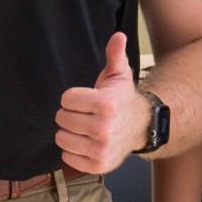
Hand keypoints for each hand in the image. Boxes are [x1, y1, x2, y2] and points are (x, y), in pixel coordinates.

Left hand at [55, 33, 148, 175]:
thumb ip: (115, 54)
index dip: (73, 97)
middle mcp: (104, 129)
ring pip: (61, 138)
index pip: (66, 99)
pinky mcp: (98, 166)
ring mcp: (101, 150)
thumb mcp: (119, 74)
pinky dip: (73, 150)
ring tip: (85, 128)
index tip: (86, 99)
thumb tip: (118, 36)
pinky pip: (67, 157)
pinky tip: (87, 142)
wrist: (140, 127)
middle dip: (70, 114)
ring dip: (69, 133)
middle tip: (85, 114)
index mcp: (107, 104)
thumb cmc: (122, 99)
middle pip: (61, 119)